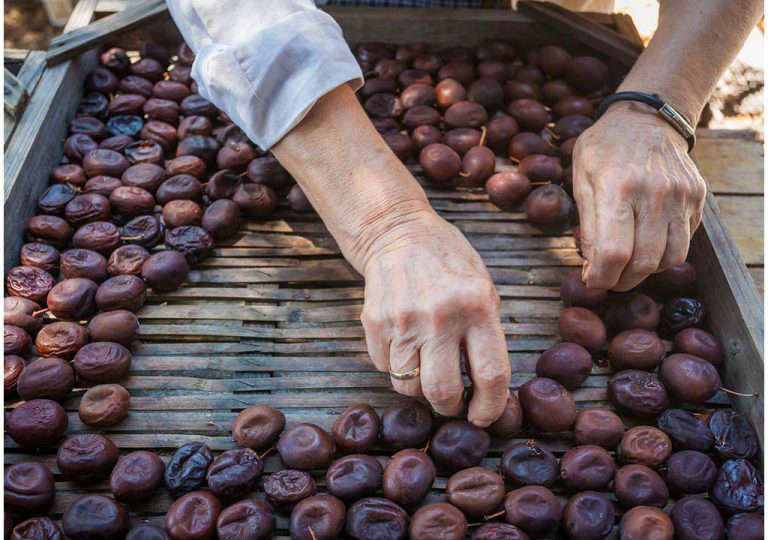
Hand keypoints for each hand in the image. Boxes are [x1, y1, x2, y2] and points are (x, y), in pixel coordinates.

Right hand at [360, 210, 509, 426]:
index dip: (490, 407)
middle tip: (453, 403)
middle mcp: (440, 316)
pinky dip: (396, 366)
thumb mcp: (483, 289)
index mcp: (477, 307)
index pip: (491, 374)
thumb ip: (486, 335)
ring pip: (408, 386)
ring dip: (420, 388)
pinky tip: (405, 344)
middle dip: (450, 408)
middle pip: (442, 392)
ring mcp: (403, 320)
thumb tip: (487, 389)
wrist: (397, 233)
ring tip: (427, 368)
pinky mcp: (375, 323)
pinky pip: (385, 367)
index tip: (485, 416)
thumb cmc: (448, 263)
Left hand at [573, 101, 706, 290]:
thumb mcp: (581, 179)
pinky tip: (647, 244)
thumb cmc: (605, 149)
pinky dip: (665, 254)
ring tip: (629, 267)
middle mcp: (653, 192)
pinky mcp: (697, 198)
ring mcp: (680, 195)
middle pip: (643, 262)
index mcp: (616, 187)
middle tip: (610, 279)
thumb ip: (587, 225)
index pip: (614, 251)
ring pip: (669, 258)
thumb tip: (592, 268)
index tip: (593, 282)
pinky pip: (684, 241)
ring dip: (646, 272)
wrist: (647, 118)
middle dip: (622, 281)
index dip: (602, 277)